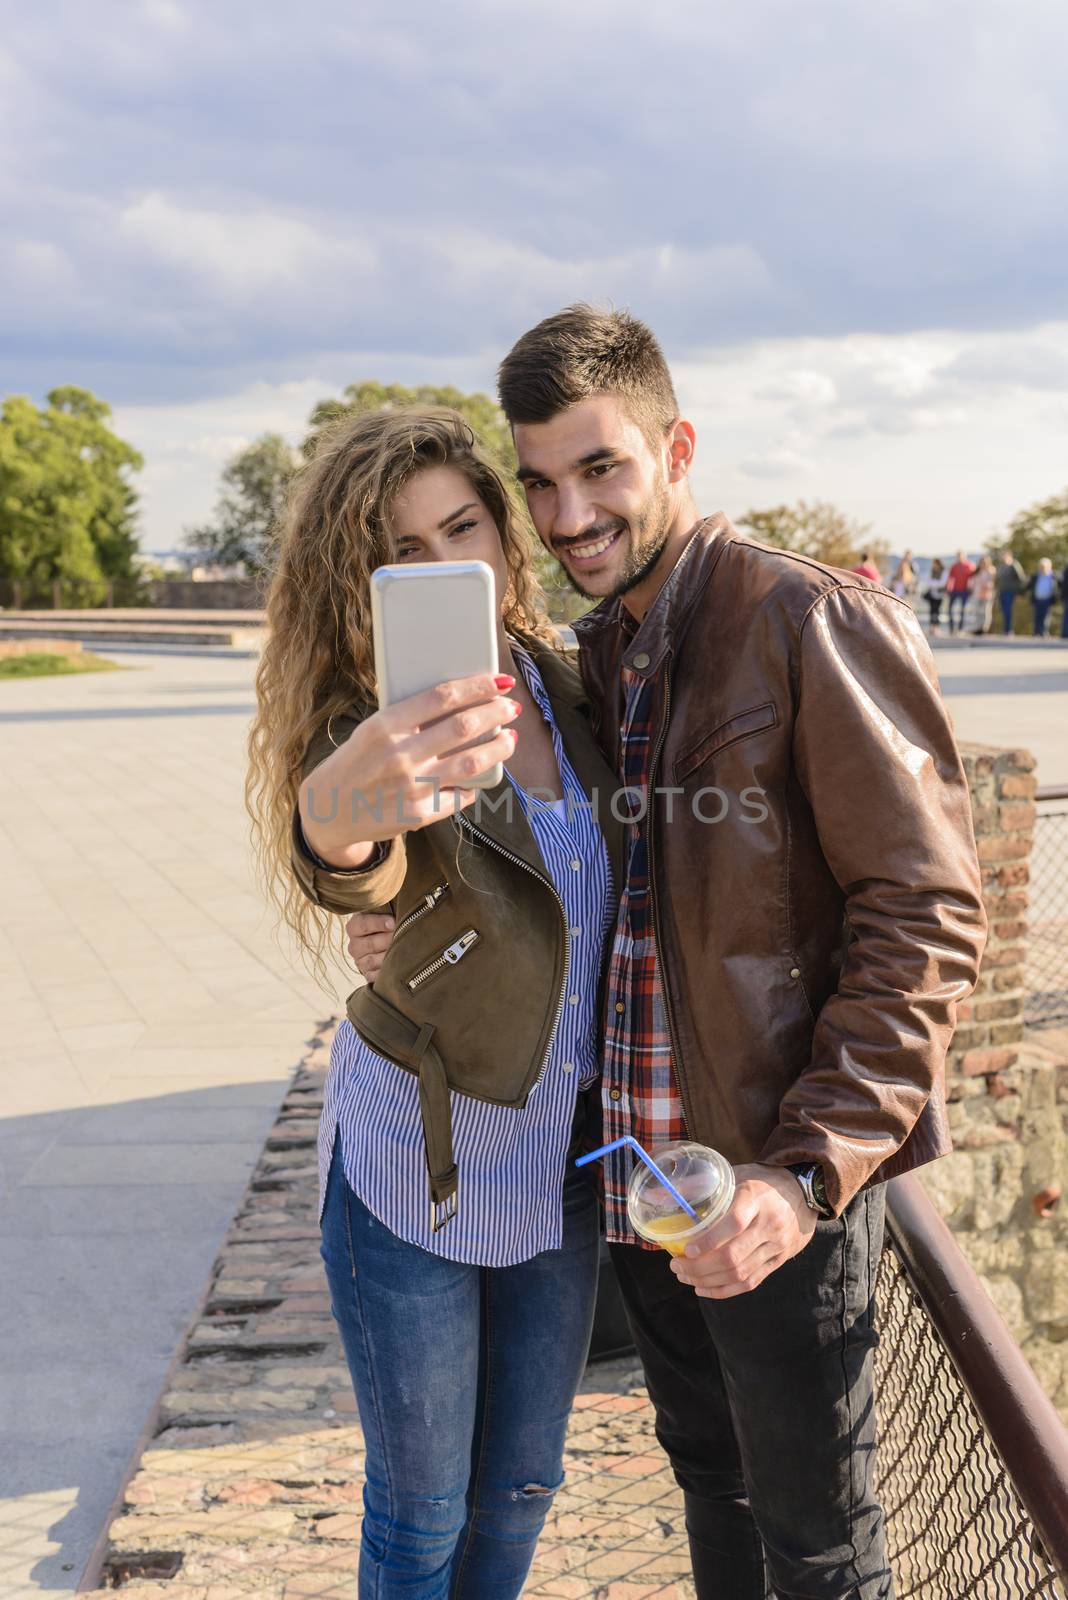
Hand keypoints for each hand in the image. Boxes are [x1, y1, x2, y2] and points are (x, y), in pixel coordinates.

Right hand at [301, 673, 519, 859]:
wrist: (328, 809)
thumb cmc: (358, 761)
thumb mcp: (373, 731)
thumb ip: (410, 718)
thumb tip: (462, 702)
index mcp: (385, 726)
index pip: (443, 697)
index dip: (477, 686)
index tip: (499, 682)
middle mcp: (399, 755)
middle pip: (464, 726)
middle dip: (496, 713)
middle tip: (510, 708)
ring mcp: (411, 787)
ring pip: (472, 762)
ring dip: (499, 748)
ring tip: (510, 739)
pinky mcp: (418, 814)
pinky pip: (460, 795)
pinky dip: (475, 784)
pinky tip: (480, 776)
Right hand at [346, 910, 395, 981]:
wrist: (389, 943)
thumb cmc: (389, 922)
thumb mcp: (385, 912)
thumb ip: (389, 906)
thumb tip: (404, 897)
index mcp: (355, 926)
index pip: (361, 924)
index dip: (377, 923)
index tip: (393, 922)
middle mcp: (354, 945)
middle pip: (369, 944)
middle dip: (388, 940)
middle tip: (402, 936)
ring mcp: (360, 961)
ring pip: (371, 961)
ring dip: (388, 956)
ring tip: (402, 950)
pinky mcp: (367, 974)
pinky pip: (373, 977)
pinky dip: (384, 973)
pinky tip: (395, 967)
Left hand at [669, 1163, 818, 1299]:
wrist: (804, 1193)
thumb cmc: (764, 1181)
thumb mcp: (739, 1172)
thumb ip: (707, 1183)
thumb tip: (666, 1192)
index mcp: (757, 1199)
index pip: (734, 1224)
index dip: (708, 1241)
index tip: (686, 1249)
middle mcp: (769, 1225)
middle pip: (733, 1256)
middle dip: (700, 1267)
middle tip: (676, 1266)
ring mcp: (777, 1246)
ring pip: (740, 1273)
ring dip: (708, 1281)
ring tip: (684, 1277)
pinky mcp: (779, 1261)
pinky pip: (751, 1282)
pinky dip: (725, 1290)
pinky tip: (704, 1288)